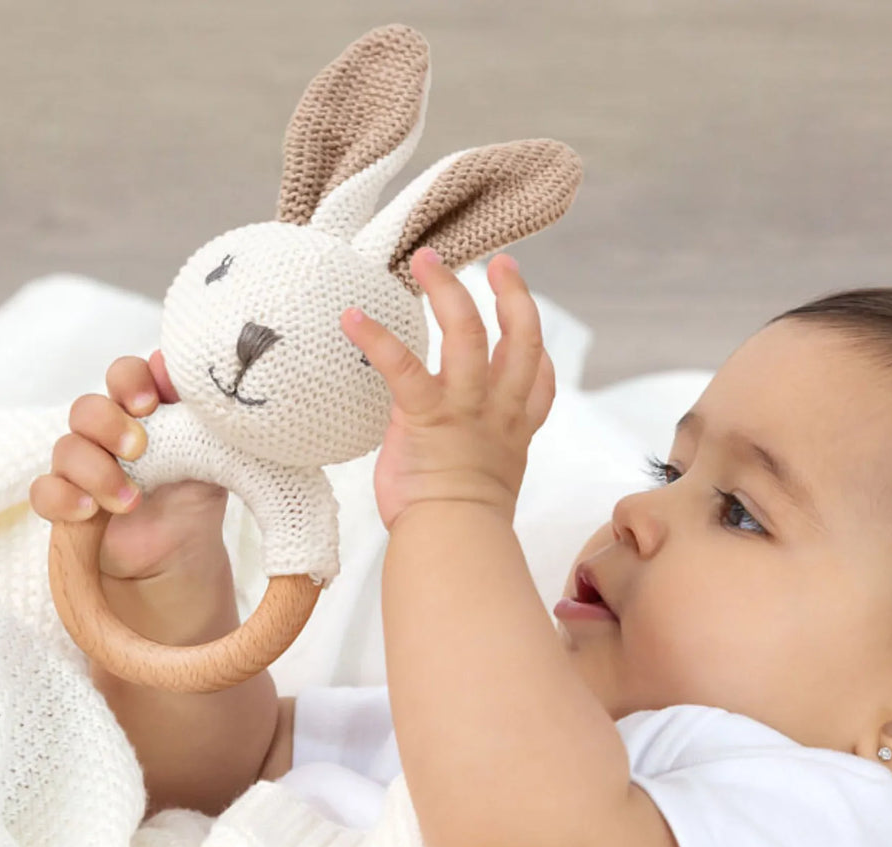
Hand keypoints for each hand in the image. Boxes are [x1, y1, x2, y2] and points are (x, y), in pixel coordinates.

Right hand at [30, 350, 228, 583]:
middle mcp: (106, 433)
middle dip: (108, 424)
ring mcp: (83, 467)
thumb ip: (194, 414)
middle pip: (87, 408)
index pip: (125, 376)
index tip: (149, 404)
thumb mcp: (210, 454)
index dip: (130, 381)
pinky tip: (90, 512)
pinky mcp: (66, 504)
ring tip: (131, 502)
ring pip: (66, 449)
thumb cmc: (194, 494)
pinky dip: (64, 499)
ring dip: (97, 472)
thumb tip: (166, 363)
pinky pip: (44, 492)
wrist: (184, 553)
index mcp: (142, 413)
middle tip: (138, 449)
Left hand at [340, 249, 554, 528]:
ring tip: (427, 260)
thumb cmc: (462, 522)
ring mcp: (465, 408)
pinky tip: (352, 318)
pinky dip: (376, 338)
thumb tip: (451, 446)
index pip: (540, 376)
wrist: (453, 541)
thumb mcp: (485, 481)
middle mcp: (498, 409)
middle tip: (499, 263)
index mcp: (514, 427)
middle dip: (512, 295)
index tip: (523, 321)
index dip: (537, 346)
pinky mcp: (426, 414)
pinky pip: (403, 365)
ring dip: (448, 291)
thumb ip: (475, 451)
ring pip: (469, 333)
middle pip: (521, 337)